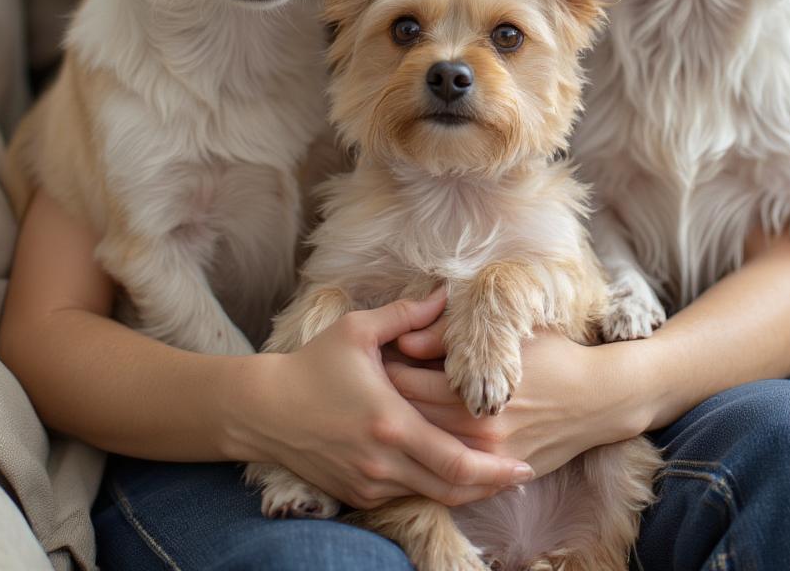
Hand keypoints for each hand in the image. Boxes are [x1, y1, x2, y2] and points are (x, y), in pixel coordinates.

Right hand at [226, 291, 534, 508]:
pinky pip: (406, 495)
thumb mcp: (358, 330)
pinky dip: (433, 487)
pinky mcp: (357, 492)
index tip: (525, 465)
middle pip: (453, 490)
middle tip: (522, 473)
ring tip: (495, 473)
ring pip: (432, 497)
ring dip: (465, 489)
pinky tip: (450, 472)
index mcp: (391, 423)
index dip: (496, 470)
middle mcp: (384, 462)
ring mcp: (370, 482)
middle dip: (491, 486)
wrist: (263, 409)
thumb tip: (445, 292)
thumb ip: (406, 314)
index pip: (457, 462)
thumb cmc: (313, 365)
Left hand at [389, 315, 653, 478]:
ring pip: (426, 447)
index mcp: (473, 388)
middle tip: (370, 386)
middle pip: (410, 417)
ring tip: (391, 410)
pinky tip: (422, 439)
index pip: (406, 383)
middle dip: (386, 401)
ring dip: (406, 429)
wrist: (598, 399)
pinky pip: (451, 472)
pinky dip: (432, 456)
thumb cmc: (551, 356)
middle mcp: (476, 428)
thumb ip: (452, 337)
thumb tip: (408, 338)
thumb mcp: (506, 335)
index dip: (384, 369)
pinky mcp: (498, 474)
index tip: (373, 358)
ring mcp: (487, 457)